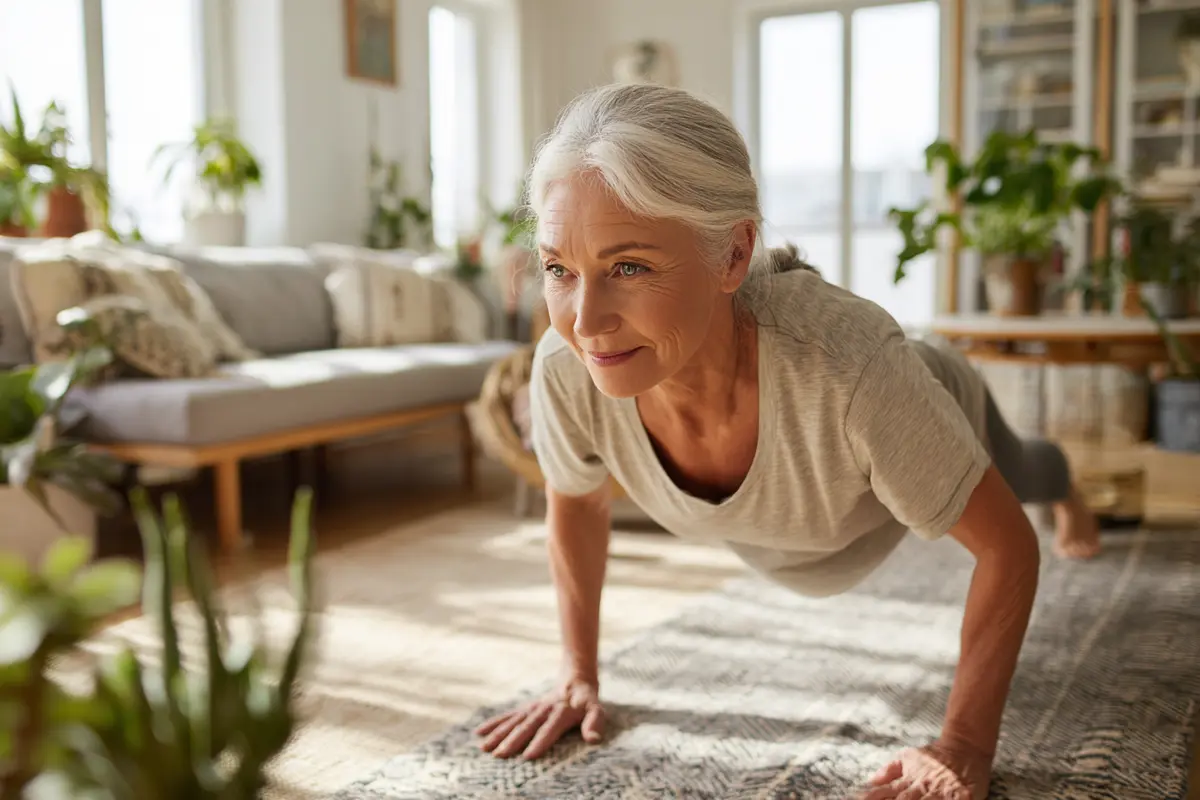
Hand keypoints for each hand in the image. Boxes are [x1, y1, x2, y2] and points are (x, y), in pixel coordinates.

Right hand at [474, 677, 605, 759]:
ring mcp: (532, 709)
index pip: (549, 729)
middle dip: (513, 741)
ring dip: (499, 734)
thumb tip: (593, 740)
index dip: (539, 742)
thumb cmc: (587, 702)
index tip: (528, 756)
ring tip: (485, 748)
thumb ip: (594, 724)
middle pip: (527, 726)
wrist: (575, 681)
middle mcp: (544, 710)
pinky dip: (493, 723)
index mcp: (562, 712)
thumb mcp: (596, 711)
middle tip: (500, 755)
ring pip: (514, 722)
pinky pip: (507, 716)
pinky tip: (479, 733)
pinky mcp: (525, 709)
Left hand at [855, 739, 991, 799]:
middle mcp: (922, 787)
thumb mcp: (908, 758)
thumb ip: (889, 771)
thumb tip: (870, 781)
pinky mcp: (961, 795)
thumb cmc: (934, 756)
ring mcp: (941, 792)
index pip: (884, 792)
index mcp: (908, 780)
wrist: (964, 746)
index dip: (872, 797)